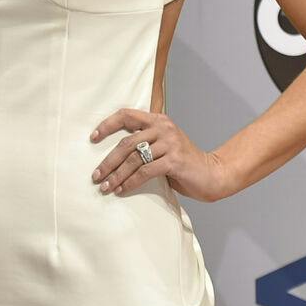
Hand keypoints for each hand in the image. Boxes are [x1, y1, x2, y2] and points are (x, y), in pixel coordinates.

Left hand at [89, 108, 237, 202]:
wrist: (213, 174)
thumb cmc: (183, 163)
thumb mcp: (164, 146)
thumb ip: (145, 143)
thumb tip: (113, 156)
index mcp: (158, 120)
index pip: (126, 115)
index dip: (107, 125)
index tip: (93, 138)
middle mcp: (163, 128)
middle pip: (126, 142)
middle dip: (108, 161)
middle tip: (96, 175)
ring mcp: (170, 143)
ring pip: (134, 158)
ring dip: (116, 175)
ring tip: (105, 187)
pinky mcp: (174, 160)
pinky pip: (145, 171)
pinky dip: (131, 182)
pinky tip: (122, 190)